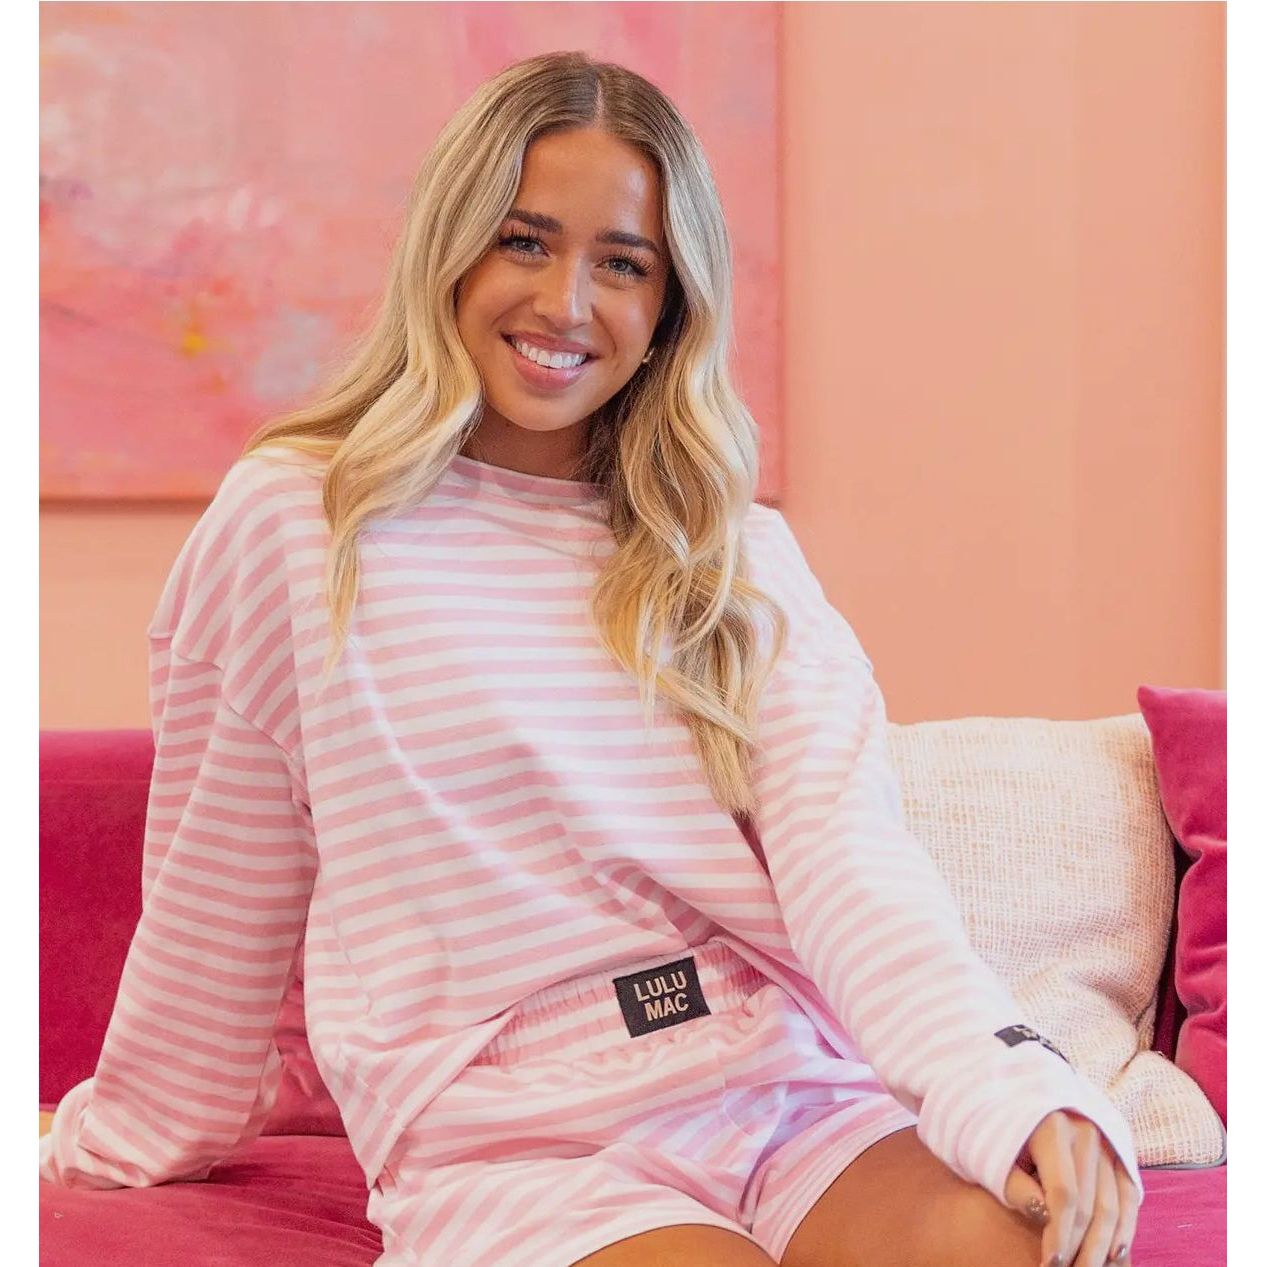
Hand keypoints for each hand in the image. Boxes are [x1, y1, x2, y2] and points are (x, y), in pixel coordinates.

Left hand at [1003, 1109, 1139, 1266]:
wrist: (1018, 1089)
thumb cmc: (1000, 1127)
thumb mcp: (995, 1152)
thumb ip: (1015, 1186)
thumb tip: (1044, 1219)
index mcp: (1053, 1128)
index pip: (1063, 1193)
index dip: (1058, 1234)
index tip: (1049, 1265)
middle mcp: (1087, 1132)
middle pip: (1090, 1204)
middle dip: (1079, 1247)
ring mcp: (1108, 1140)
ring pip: (1113, 1205)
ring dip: (1102, 1246)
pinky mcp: (1120, 1150)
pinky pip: (1128, 1195)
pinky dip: (1125, 1228)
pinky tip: (1116, 1255)